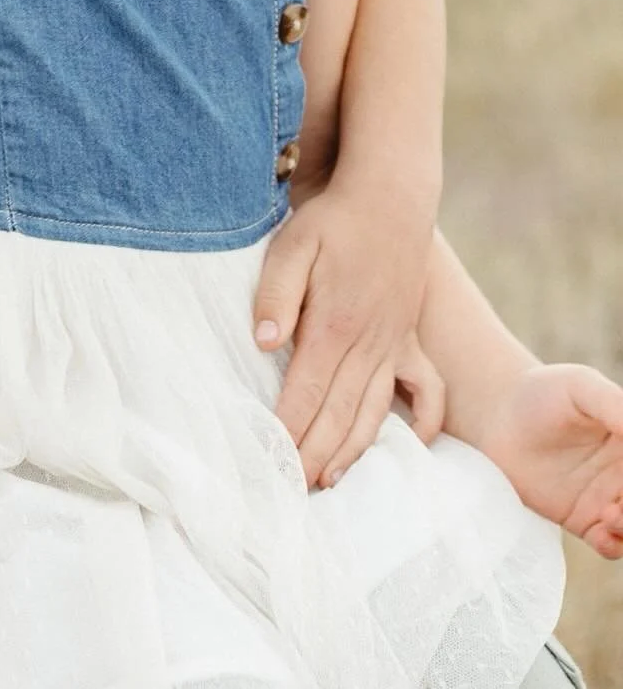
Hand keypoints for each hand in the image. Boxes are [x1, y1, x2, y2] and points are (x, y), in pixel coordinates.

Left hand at [255, 182, 443, 487]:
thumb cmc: (334, 220)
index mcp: (334, 328)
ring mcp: (393, 344)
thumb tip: (263, 343)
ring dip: (351, 451)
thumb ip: (275, 294)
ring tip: (329, 482)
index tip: (267, 467)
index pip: (303, 397)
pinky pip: (424, 391)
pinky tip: (411, 443)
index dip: (285, 435)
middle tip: (288, 492)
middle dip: (312, 458)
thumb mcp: (291, 245)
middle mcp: (368, 346)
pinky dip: (422, 422)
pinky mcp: (408, 337)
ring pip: (373, 413)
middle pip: (337, 417)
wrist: (391, 195)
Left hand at [479, 364, 622, 557]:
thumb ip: (613, 405)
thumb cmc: (542, 392)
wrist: (499, 414)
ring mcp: (607, 499)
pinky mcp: (582, 519)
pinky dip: (613, 545)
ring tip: (611, 517)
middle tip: (620, 504)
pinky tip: (602, 534)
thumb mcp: (581, 387)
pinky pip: (609, 544)